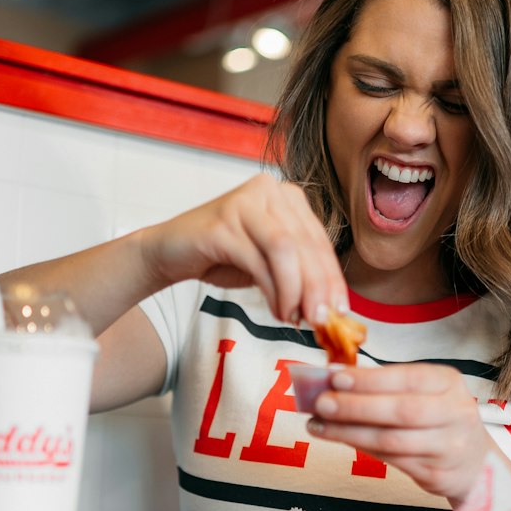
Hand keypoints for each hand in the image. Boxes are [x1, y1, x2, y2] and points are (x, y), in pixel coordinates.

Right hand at [141, 174, 347, 325]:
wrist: (169, 252)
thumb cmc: (222, 257)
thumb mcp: (270, 264)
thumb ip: (299, 275)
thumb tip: (330, 308)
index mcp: (287, 196)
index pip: (319, 240)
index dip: (333, 278)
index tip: (341, 312)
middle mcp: (268, 190)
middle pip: (306, 244)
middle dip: (318, 288)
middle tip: (322, 321)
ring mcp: (245, 202)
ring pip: (286, 250)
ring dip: (296, 290)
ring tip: (294, 317)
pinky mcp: (223, 221)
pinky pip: (259, 259)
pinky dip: (273, 290)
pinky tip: (277, 310)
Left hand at [307, 362, 492, 504]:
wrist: (476, 463)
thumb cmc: (440, 419)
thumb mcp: (426, 392)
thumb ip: (388, 385)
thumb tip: (336, 378)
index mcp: (449, 383)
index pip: (407, 378)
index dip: (370, 380)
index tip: (336, 378)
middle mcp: (455, 413)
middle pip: (400, 411)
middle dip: (355, 407)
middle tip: (321, 403)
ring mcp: (449, 447)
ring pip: (392, 441)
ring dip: (349, 432)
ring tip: (318, 425)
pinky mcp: (437, 474)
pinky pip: (392, 461)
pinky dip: (361, 448)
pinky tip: (340, 439)